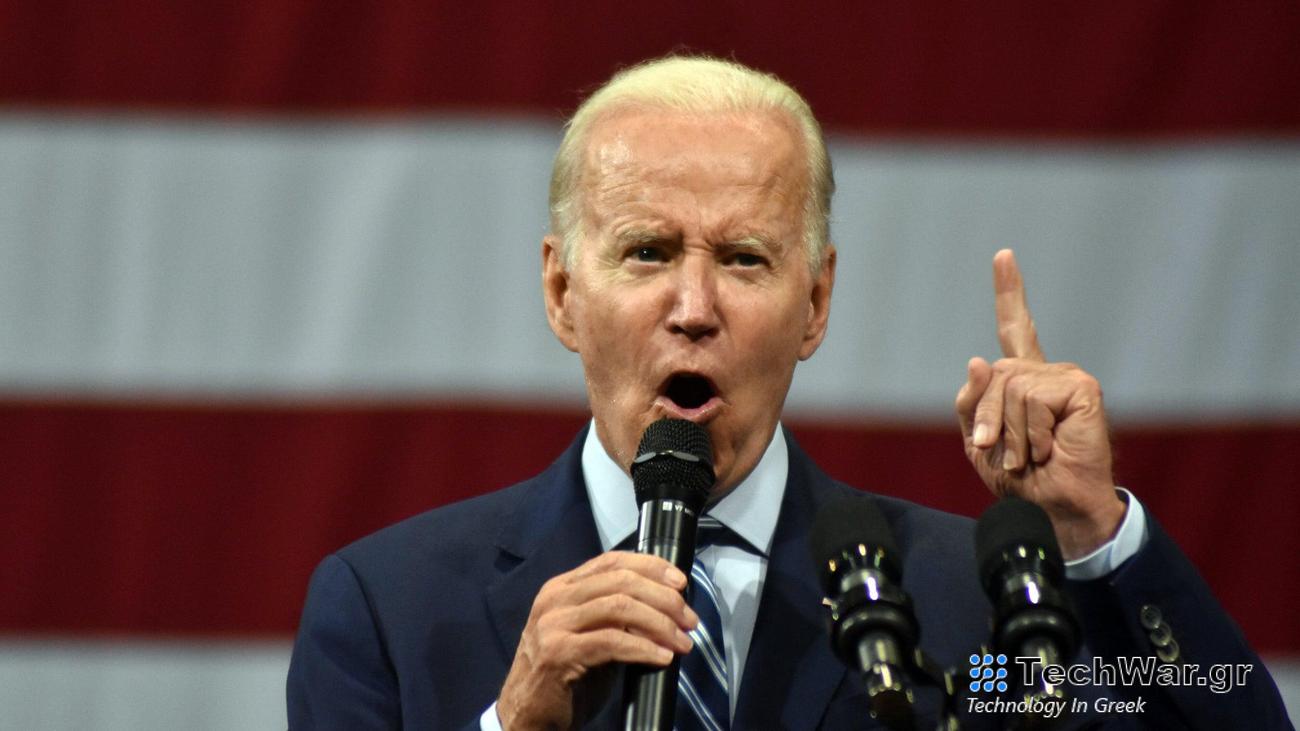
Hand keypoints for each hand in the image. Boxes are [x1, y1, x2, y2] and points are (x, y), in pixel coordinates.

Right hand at [496, 551, 697, 729]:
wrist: (527, 716)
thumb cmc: (563, 679)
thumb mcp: (590, 636)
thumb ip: (616, 617)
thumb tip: (665, 607)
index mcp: (562, 588)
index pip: (612, 561)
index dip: (651, 566)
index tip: (681, 583)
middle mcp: (555, 599)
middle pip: (621, 581)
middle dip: (664, 598)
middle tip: (689, 620)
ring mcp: (553, 625)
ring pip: (619, 606)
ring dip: (660, 623)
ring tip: (682, 642)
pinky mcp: (558, 654)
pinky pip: (611, 642)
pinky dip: (643, 648)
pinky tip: (662, 657)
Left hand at [955, 249, 1126, 559]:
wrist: (1051, 509)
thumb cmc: (1020, 479)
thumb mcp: (979, 441)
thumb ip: (973, 401)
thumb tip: (979, 360)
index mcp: (1025, 380)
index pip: (1016, 328)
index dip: (1010, 292)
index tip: (1004, 256)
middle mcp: (1048, 374)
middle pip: (993, 374)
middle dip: (988, 420)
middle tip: (1004, 453)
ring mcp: (1067, 378)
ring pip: (1009, 388)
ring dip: (1010, 433)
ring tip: (1030, 455)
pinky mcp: (1082, 389)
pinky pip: (1031, 399)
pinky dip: (1030, 433)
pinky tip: (1049, 450)